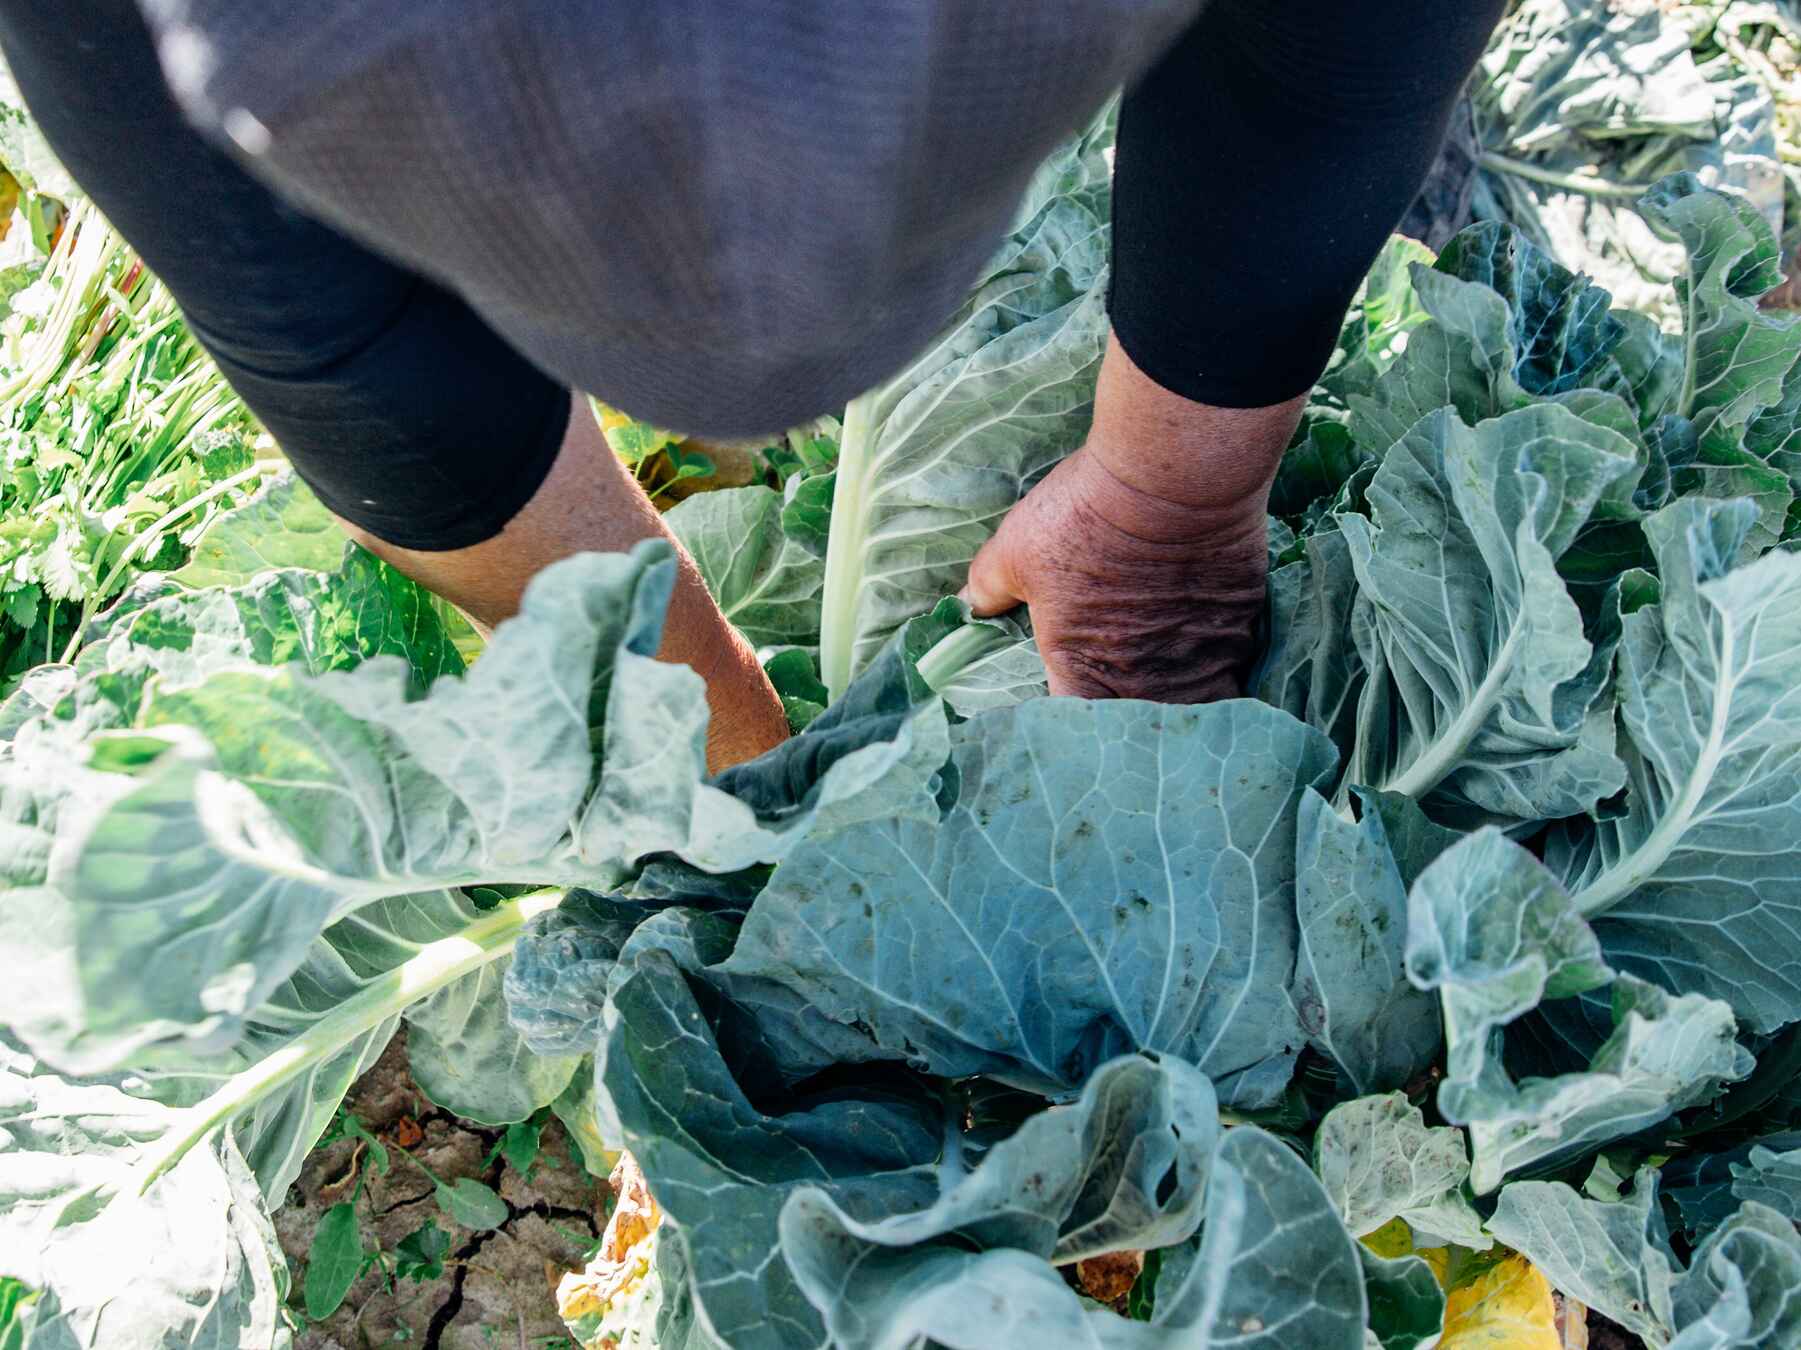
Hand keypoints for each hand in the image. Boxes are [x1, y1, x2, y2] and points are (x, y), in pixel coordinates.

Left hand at [960, 335, 1303, 702]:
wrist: (1172, 478)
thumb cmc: (1085, 516)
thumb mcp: (1015, 549)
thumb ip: (988, 587)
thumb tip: (968, 605)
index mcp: (1084, 671)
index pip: (1076, 731)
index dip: (1073, 731)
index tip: (1072, 719)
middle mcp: (1147, 680)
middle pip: (1145, 730)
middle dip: (1137, 729)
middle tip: (1133, 715)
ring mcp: (1200, 657)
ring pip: (1202, 709)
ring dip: (1189, 707)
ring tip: (1181, 696)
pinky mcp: (1239, 625)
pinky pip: (1237, 666)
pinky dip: (1225, 666)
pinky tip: (1216, 651)